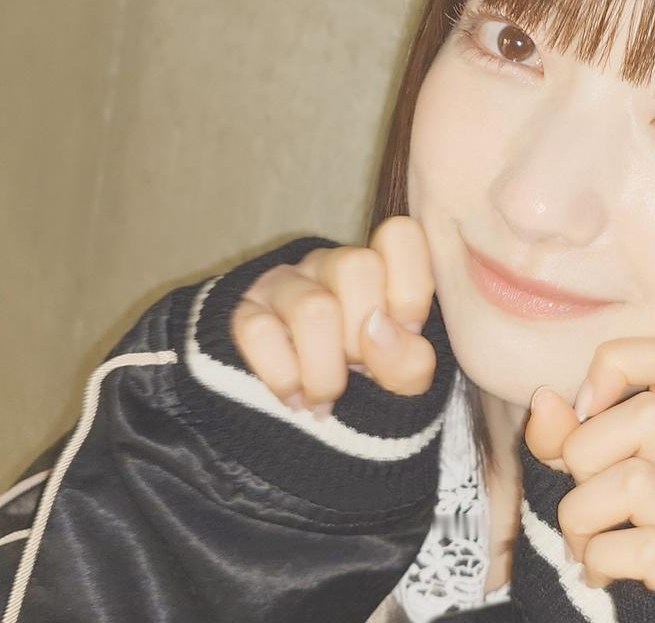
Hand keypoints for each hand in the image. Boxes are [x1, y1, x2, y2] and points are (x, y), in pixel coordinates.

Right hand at [230, 215, 437, 416]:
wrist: (298, 420)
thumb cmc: (364, 380)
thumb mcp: (402, 378)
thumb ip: (411, 360)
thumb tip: (376, 330)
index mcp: (381, 267)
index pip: (400, 233)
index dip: (411, 289)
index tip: (408, 332)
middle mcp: (330, 264)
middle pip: (357, 266)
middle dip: (365, 336)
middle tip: (359, 369)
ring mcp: (284, 283)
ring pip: (312, 306)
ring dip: (325, 370)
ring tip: (326, 398)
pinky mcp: (243, 312)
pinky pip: (260, 333)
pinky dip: (284, 379)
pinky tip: (294, 398)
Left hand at [524, 337, 654, 594]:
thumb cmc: (628, 546)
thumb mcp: (594, 484)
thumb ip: (566, 443)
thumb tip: (545, 400)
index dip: (620, 364)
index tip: (586, 409)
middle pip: (649, 416)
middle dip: (584, 455)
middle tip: (582, 494)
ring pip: (636, 482)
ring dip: (582, 516)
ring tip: (585, 541)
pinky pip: (643, 547)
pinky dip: (601, 560)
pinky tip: (601, 573)